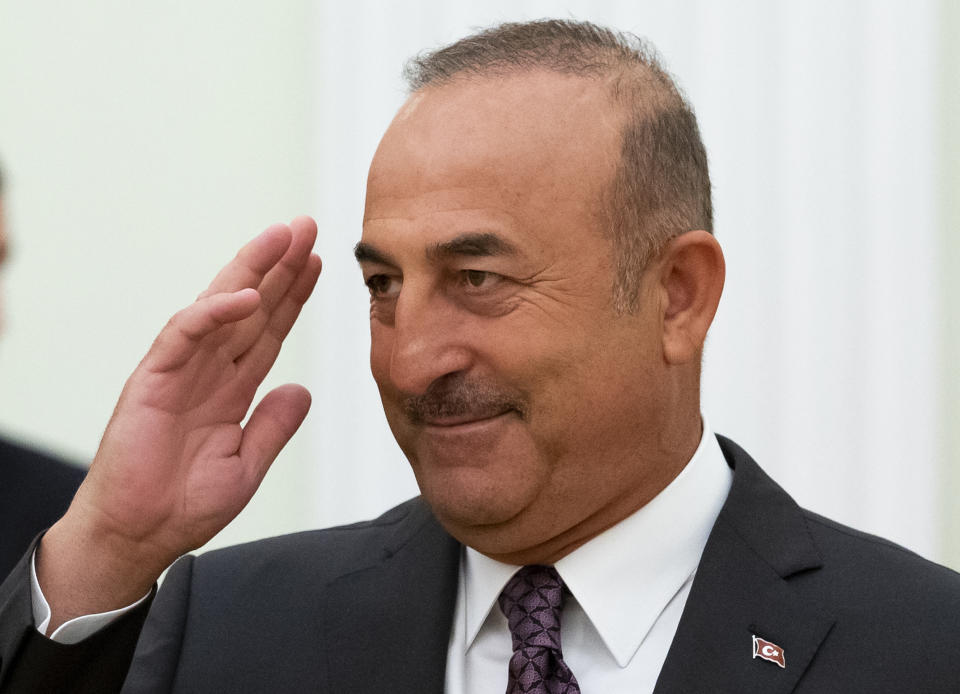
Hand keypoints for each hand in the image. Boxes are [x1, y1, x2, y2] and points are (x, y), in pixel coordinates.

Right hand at [37, 216, 321, 628]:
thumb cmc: (182, 505)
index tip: (318, 263)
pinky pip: (185, 335)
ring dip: (252, 270)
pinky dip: (213, 313)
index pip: (267, 331)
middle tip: (306, 227)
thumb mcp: (247, 464)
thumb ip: (274, 425)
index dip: (293, 297)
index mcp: (229, 389)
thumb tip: (302, 389)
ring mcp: (179, 371)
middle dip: (279, 267)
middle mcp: (207, 371)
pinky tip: (245, 294)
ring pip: (219, 307)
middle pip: (250, 307)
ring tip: (282, 237)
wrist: (138, 535)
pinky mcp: (151, 380)